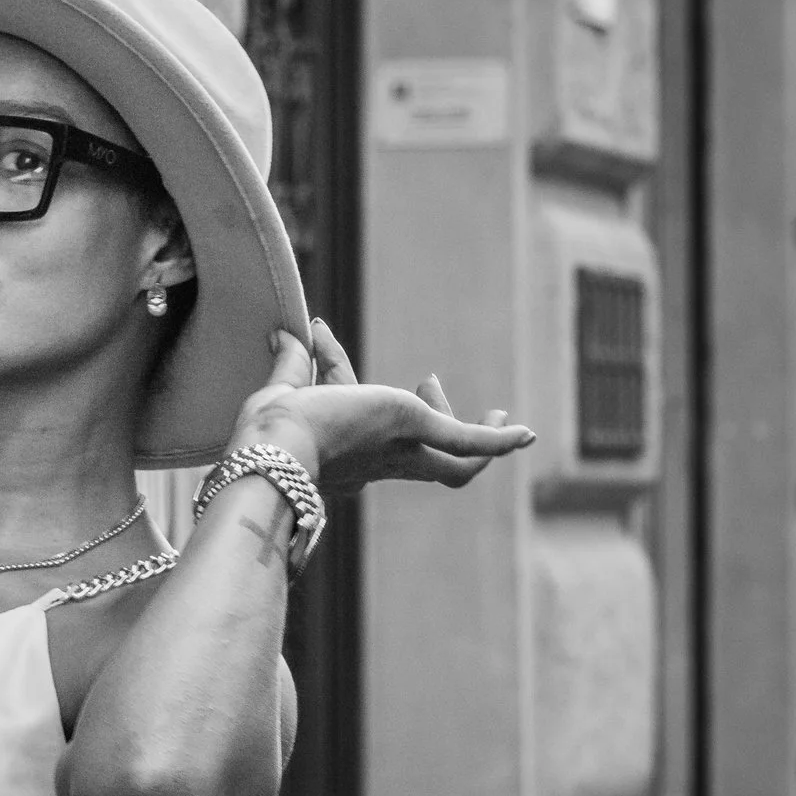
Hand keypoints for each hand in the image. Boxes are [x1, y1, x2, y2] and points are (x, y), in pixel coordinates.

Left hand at [232, 319, 534, 491]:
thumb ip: (293, 362)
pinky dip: (499, 441)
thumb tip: (285, 331)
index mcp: (345, 457)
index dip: (341, 373)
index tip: (321, 337)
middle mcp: (379, 463)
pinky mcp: (423, 433)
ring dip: (477, 437)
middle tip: (427, 379)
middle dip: (436, 423)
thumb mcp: (284, 387)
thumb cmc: (270, 430)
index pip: (354, 411)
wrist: (280, 448)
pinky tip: (526, 434)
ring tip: (497, 413)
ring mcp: (405, 453)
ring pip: (454, 465)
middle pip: (421, 456)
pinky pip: (472, 447)